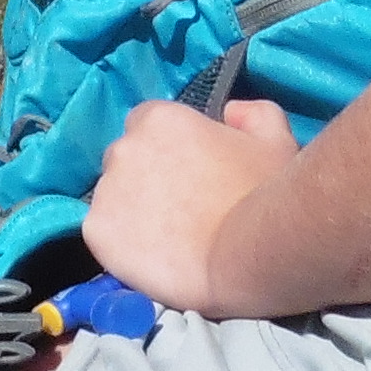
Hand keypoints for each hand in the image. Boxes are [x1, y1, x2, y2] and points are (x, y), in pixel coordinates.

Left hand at [76, 96, 297, 314]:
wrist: (246, 255)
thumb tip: (231, 112)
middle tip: (178, 209)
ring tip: (166, 239)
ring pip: (112, 199)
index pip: (147, 124)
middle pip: (125, 160)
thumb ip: (253, 114)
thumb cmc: (264, 193)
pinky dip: (120, 245)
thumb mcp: (275, 140)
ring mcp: (106, 191)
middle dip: (144, 179)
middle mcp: (124, 148)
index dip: (166, 149)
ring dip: (131, 212)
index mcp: (159, 119)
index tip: (187, 174)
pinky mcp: (96, 232)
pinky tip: (150, 258)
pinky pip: (103, 235)